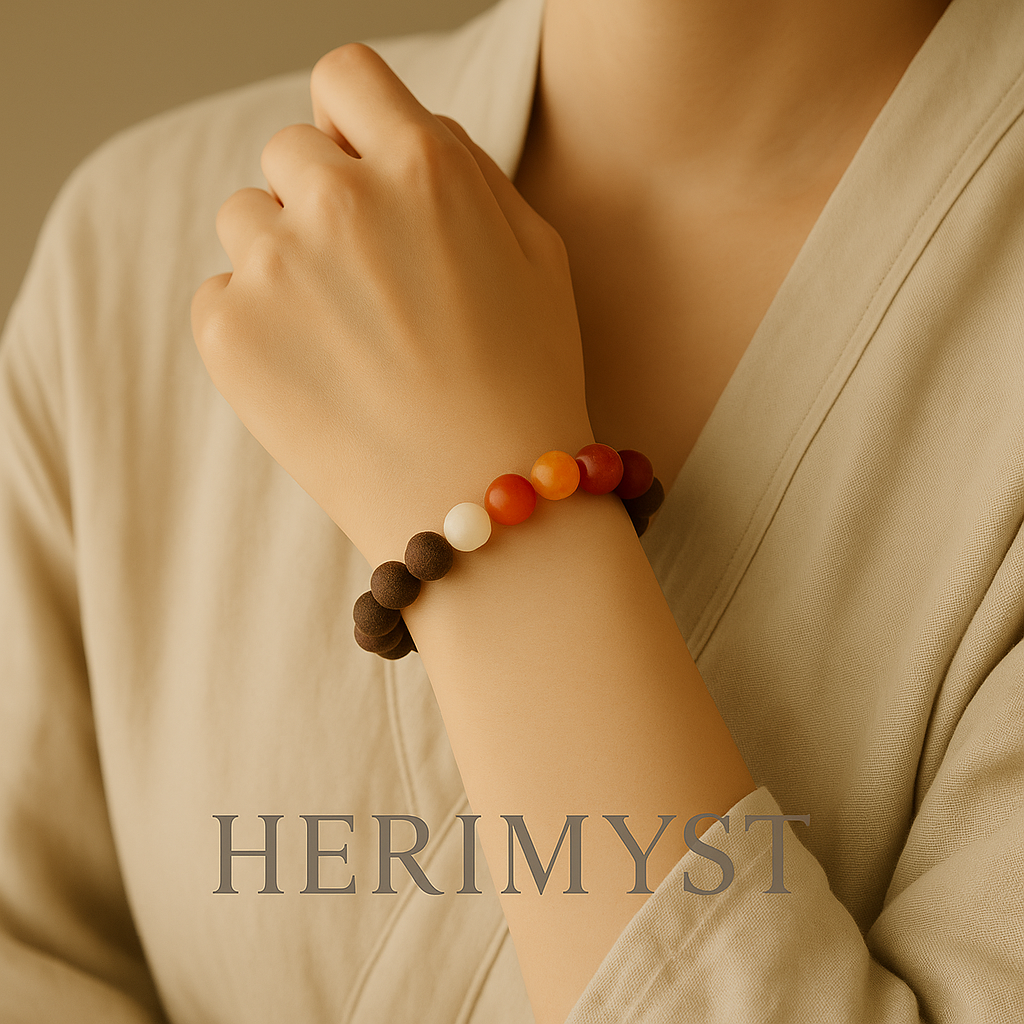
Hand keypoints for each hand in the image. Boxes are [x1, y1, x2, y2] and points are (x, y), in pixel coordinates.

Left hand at [191, 43, 591, 563]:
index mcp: (423, 167)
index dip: (351, 118)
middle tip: (363, 284)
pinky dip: (255, 327)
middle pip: (288, 152)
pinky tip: (313, 375)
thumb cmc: (526, 384)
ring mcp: (277, 267)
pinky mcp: (229, 334)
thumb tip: (404, 132)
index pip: (346, 77)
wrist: (480, 505)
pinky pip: (219, 295)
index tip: (358, 164)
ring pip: (244, 220)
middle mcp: (341, 199)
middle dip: (319, 200)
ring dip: (281, 261)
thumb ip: (465, 170)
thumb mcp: (537, 254)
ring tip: (340, 339)